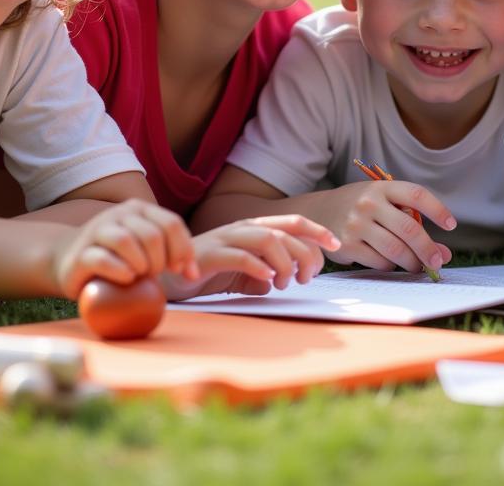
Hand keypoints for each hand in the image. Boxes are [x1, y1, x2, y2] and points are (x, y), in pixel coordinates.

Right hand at [52, 199, 198, 298]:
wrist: (68, 259)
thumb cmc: (117, 257)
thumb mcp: (146, 249)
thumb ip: (170, 254)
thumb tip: (193, 273)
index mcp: (139, 209)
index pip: (172, 223)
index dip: (183, 249)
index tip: (180, 270)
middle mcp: (118, 214)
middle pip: (152, 235)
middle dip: (161, 260)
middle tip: (156, 275)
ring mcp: (97, 231)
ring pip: (126, 241)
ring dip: (141, 264)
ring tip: (141, 276)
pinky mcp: (81, 254)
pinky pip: (104, 259)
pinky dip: (121, 272)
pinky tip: (126, 279)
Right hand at [163, 215, 340, 299]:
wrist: (166, 276)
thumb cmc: (209, 273)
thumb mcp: (245, 275)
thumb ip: (266, 273)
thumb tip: (284, 279)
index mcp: (253, 229)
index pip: (292, 222)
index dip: (317, 230)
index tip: (336, 245)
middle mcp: (241, 228)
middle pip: (284, 231)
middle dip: (305, 253)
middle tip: (308, 277)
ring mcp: (224, 239)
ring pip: (265, 237)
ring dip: (284, 260)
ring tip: (286, 281)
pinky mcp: (208, 255)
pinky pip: (238, 255)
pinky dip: (258, 266)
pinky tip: (267, 280)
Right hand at [311, 181, 454, 275]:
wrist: (318, 212)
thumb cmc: (360, 208)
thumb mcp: (383, 204)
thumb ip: (411, 222)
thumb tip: (445, 254)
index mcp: (381, 187)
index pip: (416, 194)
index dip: (437, 209)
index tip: (451, 225)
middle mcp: (368, 203)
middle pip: (409, 229)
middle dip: (429, 249)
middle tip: (438, 261)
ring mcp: (356, 224)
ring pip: (396, 249)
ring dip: (412, 262)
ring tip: (418, 266)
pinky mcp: (347, 245)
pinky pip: (379, 262)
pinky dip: (391, 266)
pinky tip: (392, 264)